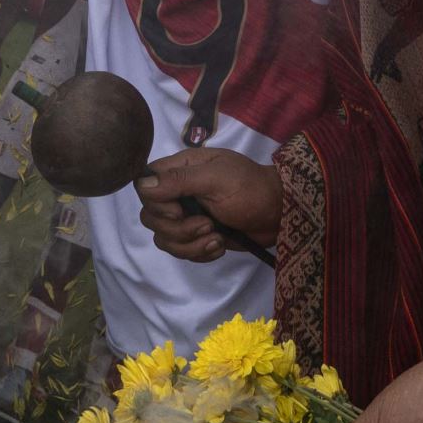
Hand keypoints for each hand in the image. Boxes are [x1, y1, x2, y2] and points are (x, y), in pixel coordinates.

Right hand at [133, 148, 280, 261]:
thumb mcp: (215, 180)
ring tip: (216, 238)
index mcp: (181, 170)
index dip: (156, 203)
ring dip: (189, 245)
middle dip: (177, 229)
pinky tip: (219, 245)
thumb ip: (178, 181)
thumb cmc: (251, 190)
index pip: (144, 186)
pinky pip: (180, 251)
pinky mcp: (196, 237)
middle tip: (206, 225)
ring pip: (163, 238)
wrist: (280, 215)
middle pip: (150, 217)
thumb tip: (142, 184)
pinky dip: (199, 253)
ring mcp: (187, 216)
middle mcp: (178, 192)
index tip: (178, 210)